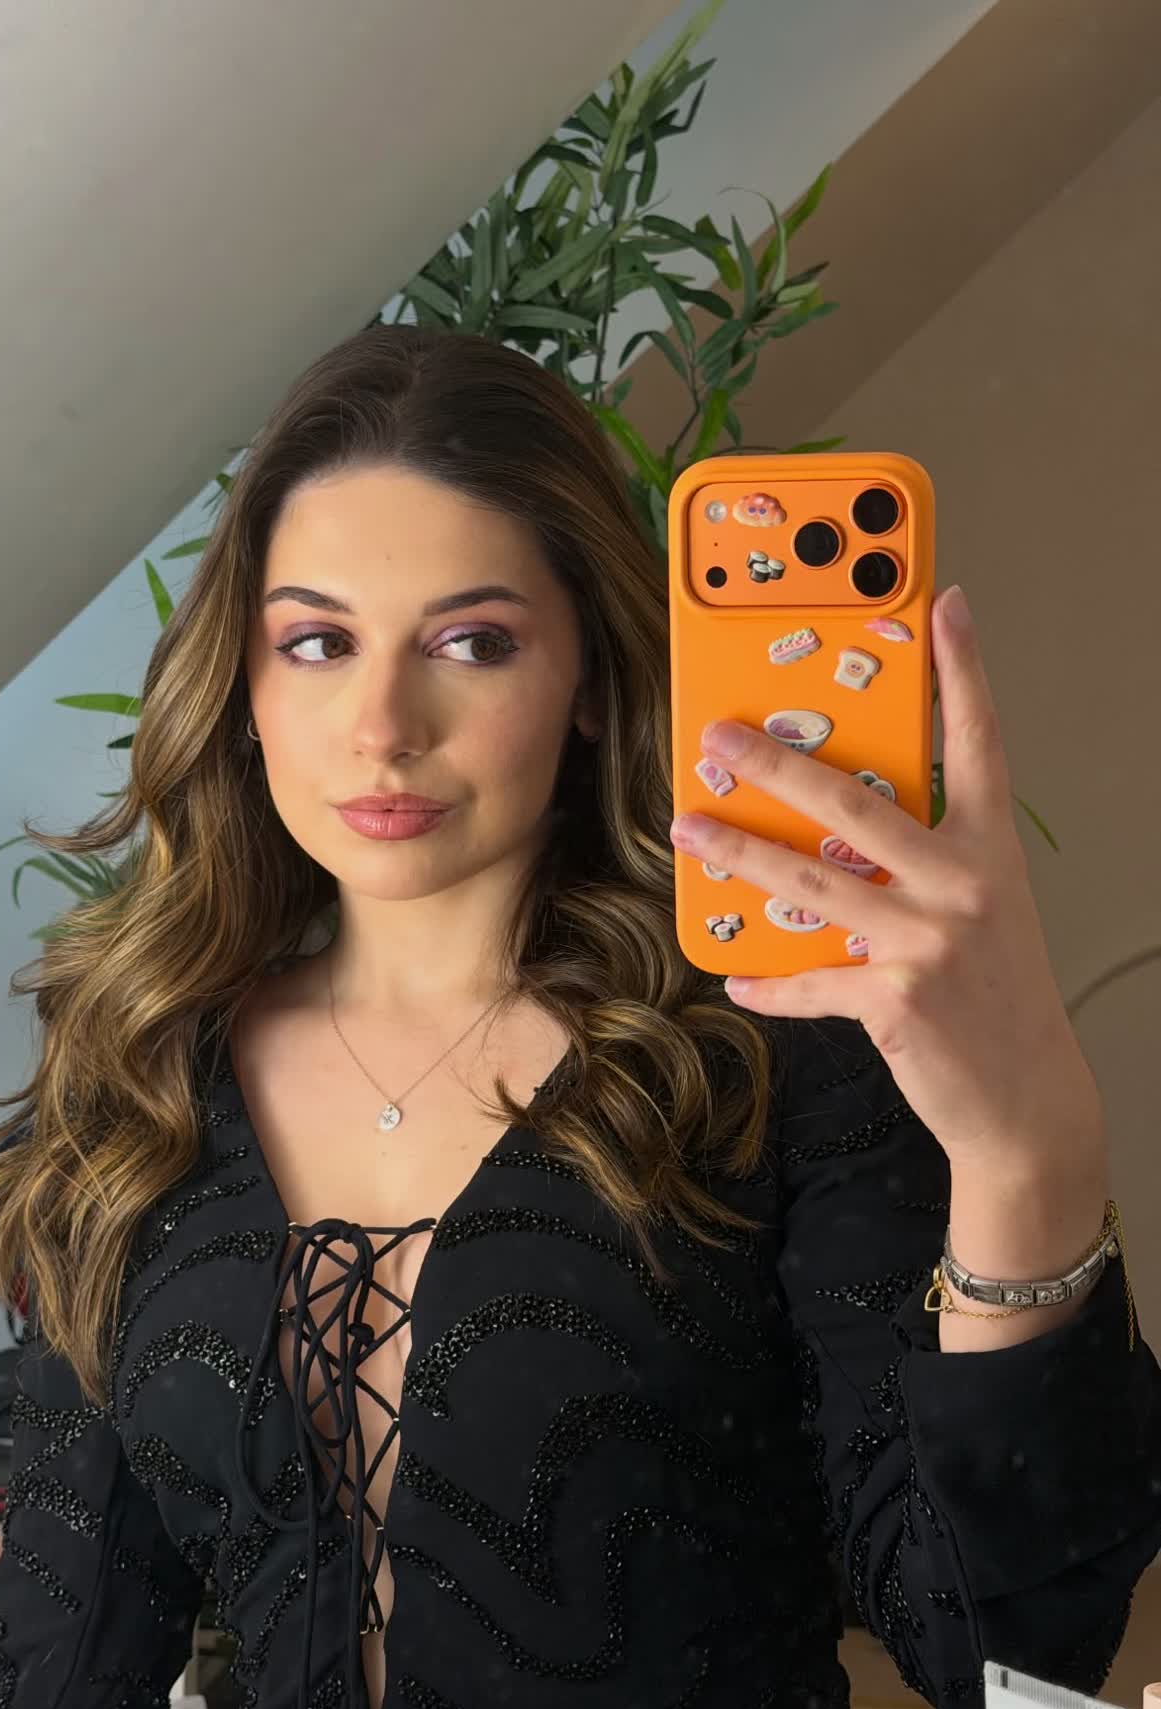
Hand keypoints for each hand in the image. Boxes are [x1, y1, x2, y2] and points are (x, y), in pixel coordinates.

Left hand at [668, 585, 1103, 1173]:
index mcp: (988, 849)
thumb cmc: (994, 993)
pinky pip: (809, 981)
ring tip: (690, 826)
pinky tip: (737, 975)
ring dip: (738, 853)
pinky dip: (770, 981)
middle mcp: (963, 884)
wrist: (1026, 1097)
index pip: (977, 742)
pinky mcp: (895, 998)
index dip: (961, 671)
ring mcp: (928, 941)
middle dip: (777, 763)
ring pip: (810, 882)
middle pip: (855, 802)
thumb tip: (833, 824)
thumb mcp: (978, 909)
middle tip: (722, 734)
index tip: (943, 605)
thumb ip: (920, 859)